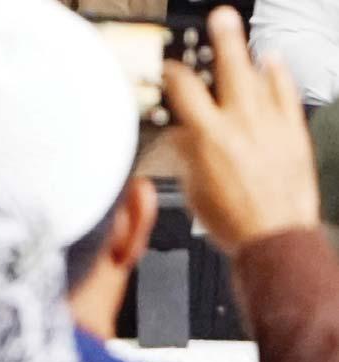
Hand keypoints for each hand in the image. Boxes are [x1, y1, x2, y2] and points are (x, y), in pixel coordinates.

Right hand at [163, 6, 319, 255]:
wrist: (274, 236)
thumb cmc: (233, 220)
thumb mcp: (194, 189)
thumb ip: (186, 156)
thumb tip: (182, 137)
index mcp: (208, 136)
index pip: (184, 90)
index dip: (173, 73)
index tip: (171, 69)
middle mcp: (239, 123)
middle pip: (230, 67)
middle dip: (223, 38)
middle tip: (220, 18)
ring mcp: (270, 124)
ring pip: (261, 75)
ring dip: (250, 53)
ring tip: (244, 39)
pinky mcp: (293, 132)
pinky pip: (287, 93)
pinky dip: (279, 75)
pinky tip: (274, 63)